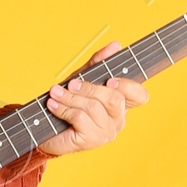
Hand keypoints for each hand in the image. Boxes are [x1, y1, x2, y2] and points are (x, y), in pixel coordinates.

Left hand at [42, 41, 148, 155]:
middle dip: (89, 88)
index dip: (129, 87)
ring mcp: (107, 132)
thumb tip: (115, 45)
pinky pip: (80, 118)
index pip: (140, 96)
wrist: (47, 129)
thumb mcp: (83, 78)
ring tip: (55, 93)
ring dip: (70, 98)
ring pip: (94, 107)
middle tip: (71, 84)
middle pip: (114, 99)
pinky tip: (53, 105)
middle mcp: (118, 119)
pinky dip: (64, 109)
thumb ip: (98, 63)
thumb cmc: (69, 103)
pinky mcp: (91, 140)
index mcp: (122, 103)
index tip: (110, 79)